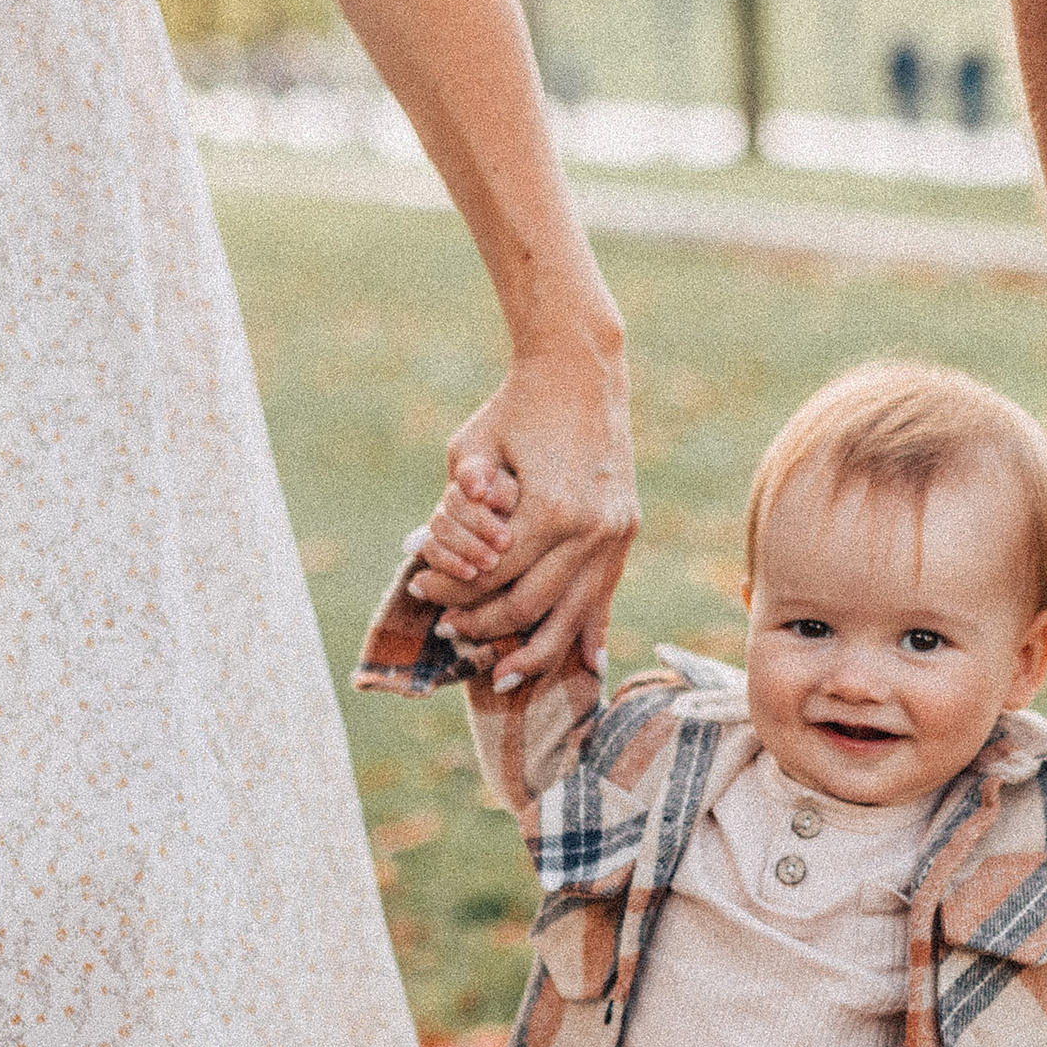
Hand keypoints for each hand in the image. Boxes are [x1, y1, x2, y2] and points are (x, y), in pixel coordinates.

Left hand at [409, 357, 637, 688]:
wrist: (580, 371)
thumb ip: (454, 506)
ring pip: (572, 615)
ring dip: (537, 651)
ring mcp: (613, 534)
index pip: (492, 574)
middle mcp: (589, 530)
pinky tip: (588, 667)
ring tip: (504, 675)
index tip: (421, 591)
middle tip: (449, 630)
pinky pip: (606, 595)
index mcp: (550, 509)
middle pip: (529, 605)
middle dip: (484, 624)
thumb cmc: (516, 405)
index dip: (452, 590)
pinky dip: (592, 632)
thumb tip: (423, 551)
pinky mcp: (625, 531)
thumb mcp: (471, 448)